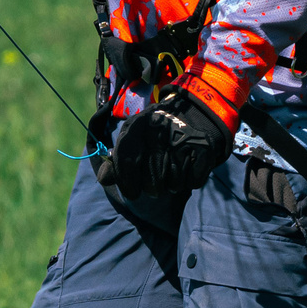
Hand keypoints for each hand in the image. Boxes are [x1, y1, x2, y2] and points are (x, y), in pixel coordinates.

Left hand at [93, 87, 233, 197]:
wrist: (192, 114)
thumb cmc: (155, 134)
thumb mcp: (133, 139)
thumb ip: (117, 161)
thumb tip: (103, 179)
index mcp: (137, 126)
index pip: (127, 161)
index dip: (127, 182)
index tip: (132, 193)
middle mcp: (158, 131)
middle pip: (151, 181)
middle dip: (152, 187)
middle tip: (154, 181)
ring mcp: (182, 140)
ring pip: (173, 184)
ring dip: (171, 185)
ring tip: (171, 171)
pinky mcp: (202, 149)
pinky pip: (192, 182)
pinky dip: (188, 181)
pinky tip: (186, 167)